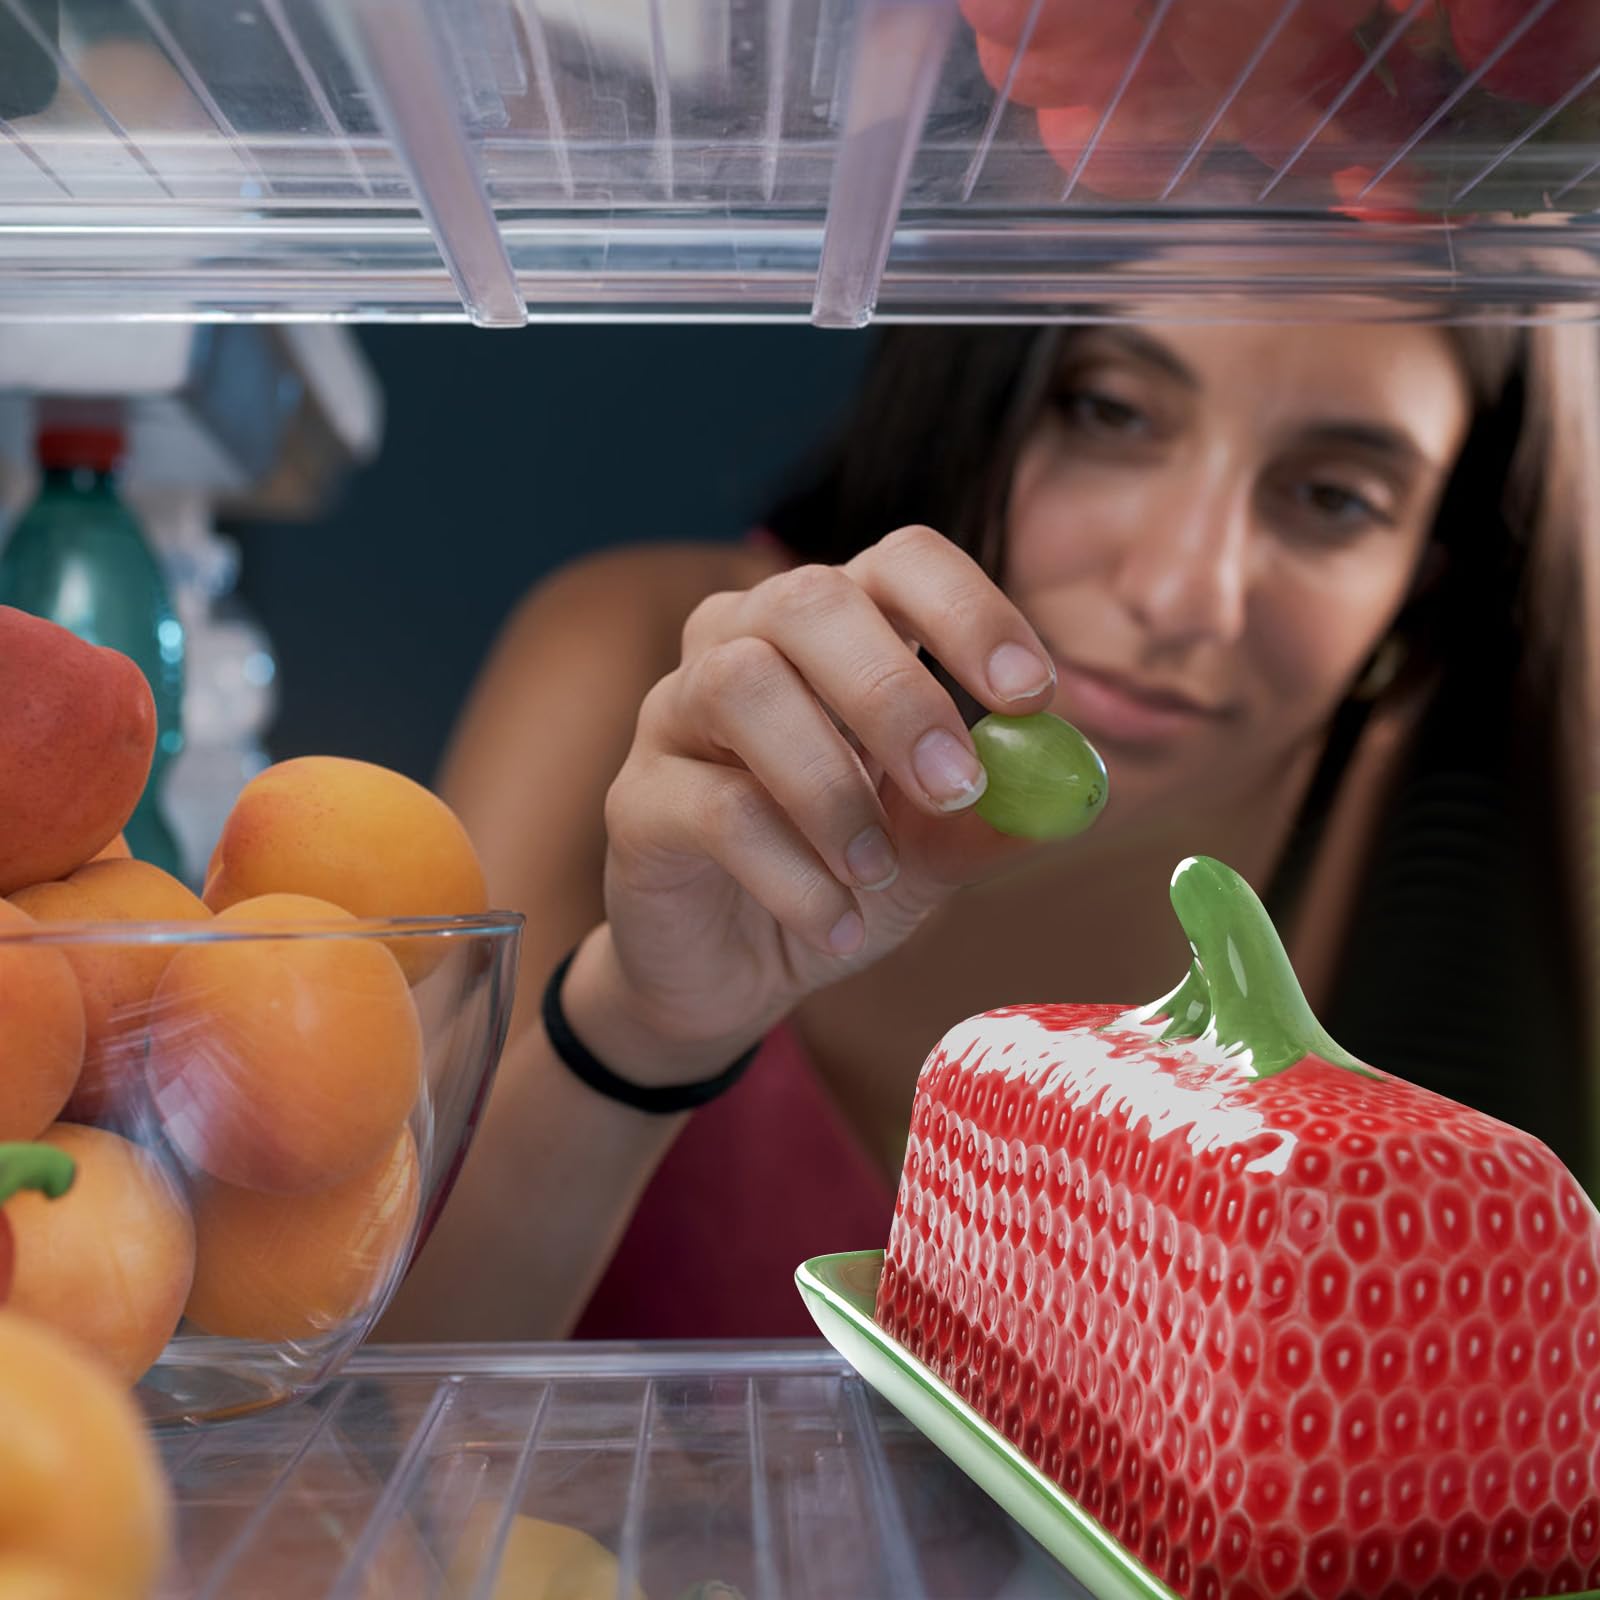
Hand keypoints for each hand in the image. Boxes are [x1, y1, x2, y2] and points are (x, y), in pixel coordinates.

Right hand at [584, 525, 1060, 1076]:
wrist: (735, 970)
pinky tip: (835, 926)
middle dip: (895, 693)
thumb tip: (1073, 789)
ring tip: (878, 872)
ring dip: (830, 785)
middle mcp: (744, 642)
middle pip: (808, 601)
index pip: (898, 563)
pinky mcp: (636, 798)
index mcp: (837, 631)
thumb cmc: (840, 876)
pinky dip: (788, 871)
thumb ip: (992, 816)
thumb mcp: (933, 851)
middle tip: (957, 788)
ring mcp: (676, 712)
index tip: (1032, 693)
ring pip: (740, 686)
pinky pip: (709, 806)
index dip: (967, 610)